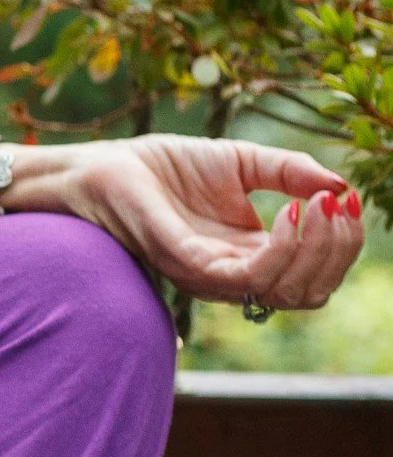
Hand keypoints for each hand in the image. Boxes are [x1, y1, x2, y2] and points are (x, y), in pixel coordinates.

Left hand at [21, 136, 364, 311]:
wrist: (109, 165)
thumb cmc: (170, 168)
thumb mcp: (245, 162)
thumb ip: (291, 174)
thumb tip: (340, 187)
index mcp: (248, 255)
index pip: (313, 277)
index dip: (342, 246)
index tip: (347, 201)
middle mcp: (231, 274)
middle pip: (308, 294)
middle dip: (337, 251)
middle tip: (336, 206)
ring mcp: (207, 274)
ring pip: (283, 292)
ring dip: (315, 249)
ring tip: (316, 205)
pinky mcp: (184, 262)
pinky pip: (244, 275)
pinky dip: (280, 246)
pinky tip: (289, 210)